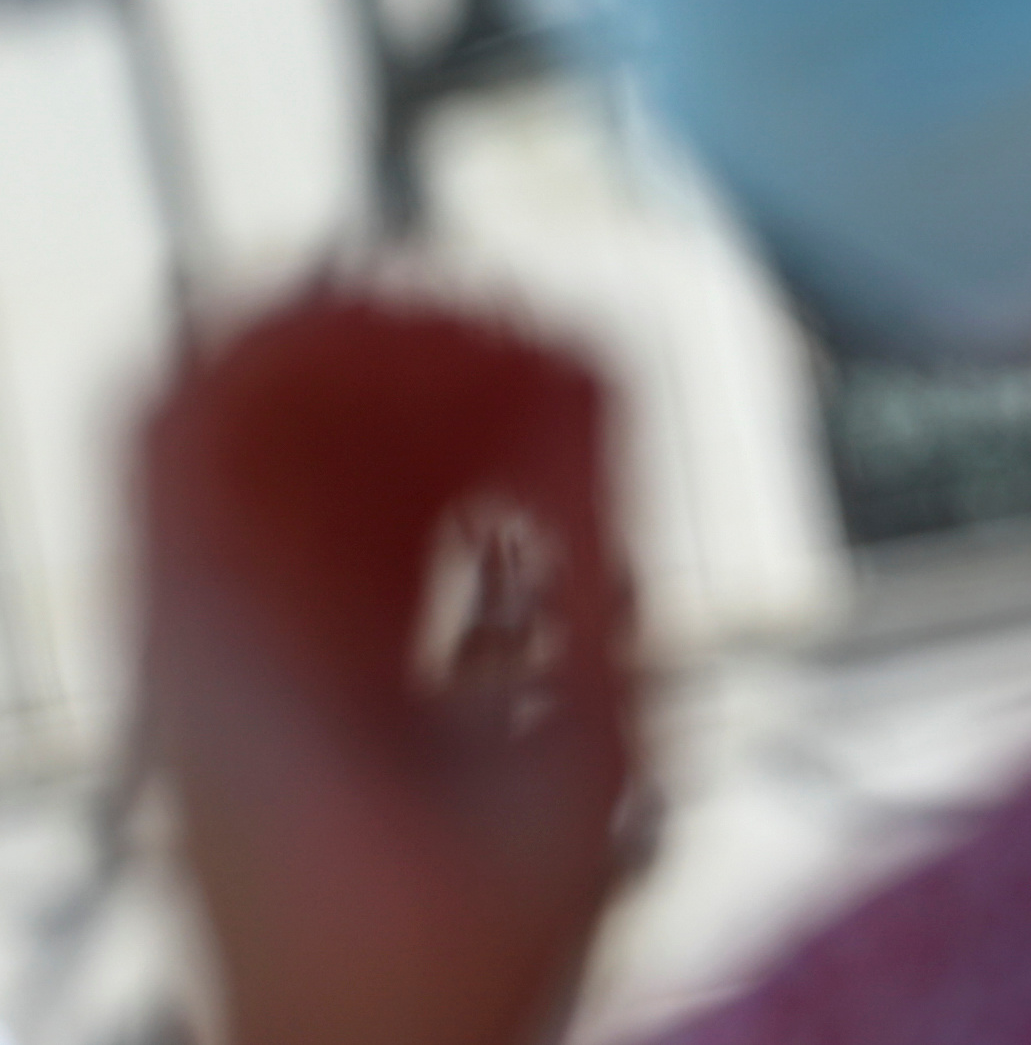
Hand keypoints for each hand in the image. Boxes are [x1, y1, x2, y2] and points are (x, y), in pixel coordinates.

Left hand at [143, 293, 638, 1044]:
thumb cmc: (448, 960)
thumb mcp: (560, 763)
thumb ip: (581, 571)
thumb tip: (595, 401)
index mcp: (228, 637)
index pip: (201, 399)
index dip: (325, 313)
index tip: (461, 304)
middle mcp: (205, 627)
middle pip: (252, 402)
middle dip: (401, 341)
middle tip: (534, 345)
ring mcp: (237, 651)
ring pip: (296, 453)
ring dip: (421, 404)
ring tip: (551, 407)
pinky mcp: (286, 680)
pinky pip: (333, 522)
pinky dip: (425, 474)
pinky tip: (529, 491)